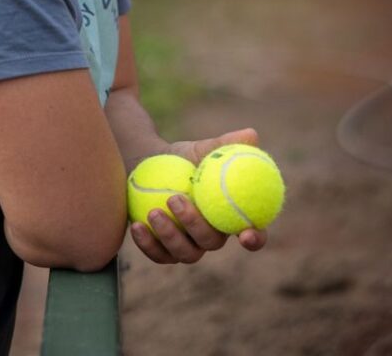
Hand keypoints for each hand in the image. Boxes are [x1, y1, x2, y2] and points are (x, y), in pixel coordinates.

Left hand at [128, 127, 267, 264]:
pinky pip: (158, 255)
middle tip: (176, 200)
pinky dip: (147, 244)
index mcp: (229, 216)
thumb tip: (252, 135)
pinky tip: (137, 226)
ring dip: (170, 235)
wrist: (146, 165)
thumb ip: (225, 145)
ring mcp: (187, 246)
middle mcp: (211, 237)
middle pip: (212, 242)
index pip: (252, 233)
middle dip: (196, 225)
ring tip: (154, 211)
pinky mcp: (162, 251)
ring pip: (186, 253)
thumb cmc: (182, 158)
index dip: (254, 238)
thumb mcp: (201, 149)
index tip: (246, 234)